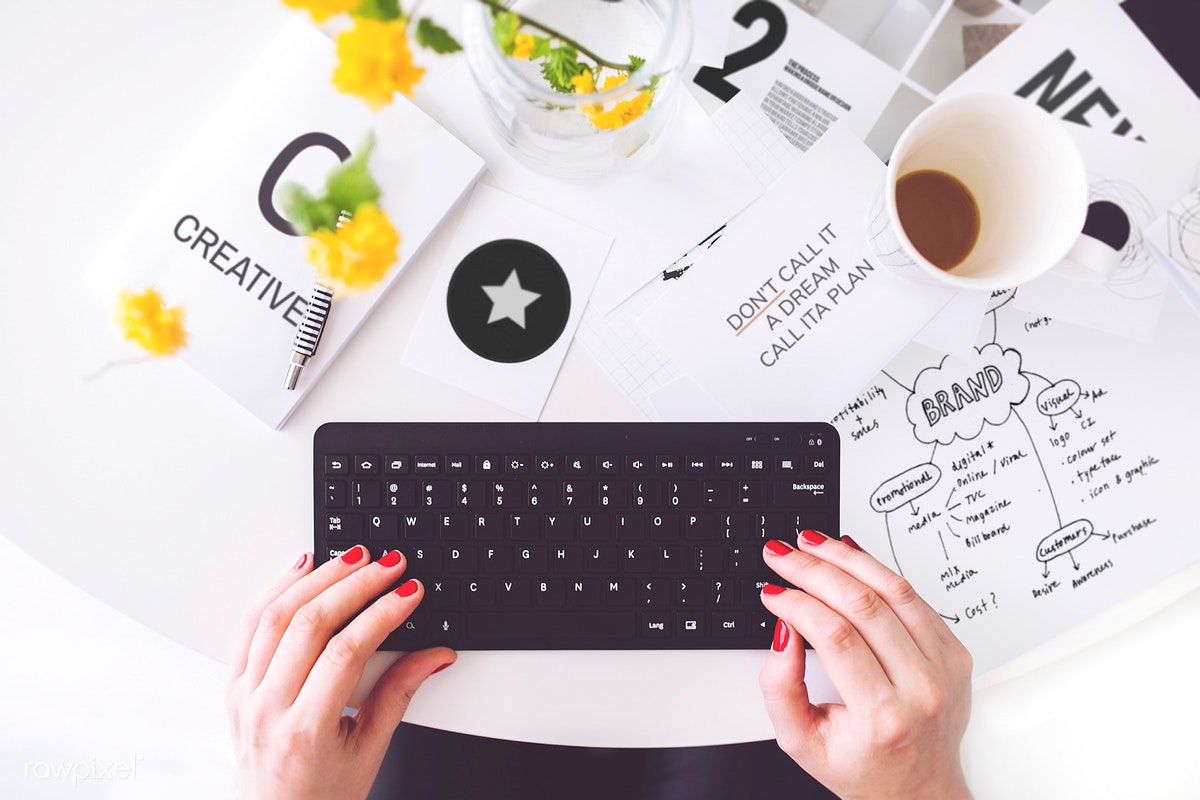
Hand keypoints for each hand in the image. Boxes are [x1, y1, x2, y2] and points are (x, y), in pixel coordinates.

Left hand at [226, 546, 454, 799]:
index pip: (346, 652)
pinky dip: (276, 591)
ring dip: (316, 579)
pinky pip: (249, 626)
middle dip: (354, 585)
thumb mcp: (370, 750)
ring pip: (274, 617)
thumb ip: (399, 694)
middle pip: (309, 624)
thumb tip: (435, 654)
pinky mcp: (234, 686)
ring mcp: (244, 696)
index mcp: (305, 730)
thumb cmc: (323, 796)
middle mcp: (267, 709)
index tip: (408, 592)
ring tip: (351, 559)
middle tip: (388, 566)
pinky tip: (301, 569)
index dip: (382, 614)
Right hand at [758, 531, 972, 799]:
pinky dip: (879, 570)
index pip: (835, 637)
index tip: (772, 591)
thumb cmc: (862, 767)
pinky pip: (914, 597)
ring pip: (894, 591)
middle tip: (783, 554)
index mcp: (883, 717)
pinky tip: (850, 555)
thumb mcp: (801, 741)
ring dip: (847, 558)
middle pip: (864, 605)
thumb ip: (780, 687)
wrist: (918, 789)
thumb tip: (783, 629)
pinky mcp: (954, 653)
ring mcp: (944, 668)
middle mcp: (922, 689)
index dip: (797, 604)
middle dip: (814, 570)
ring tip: (812, 543)